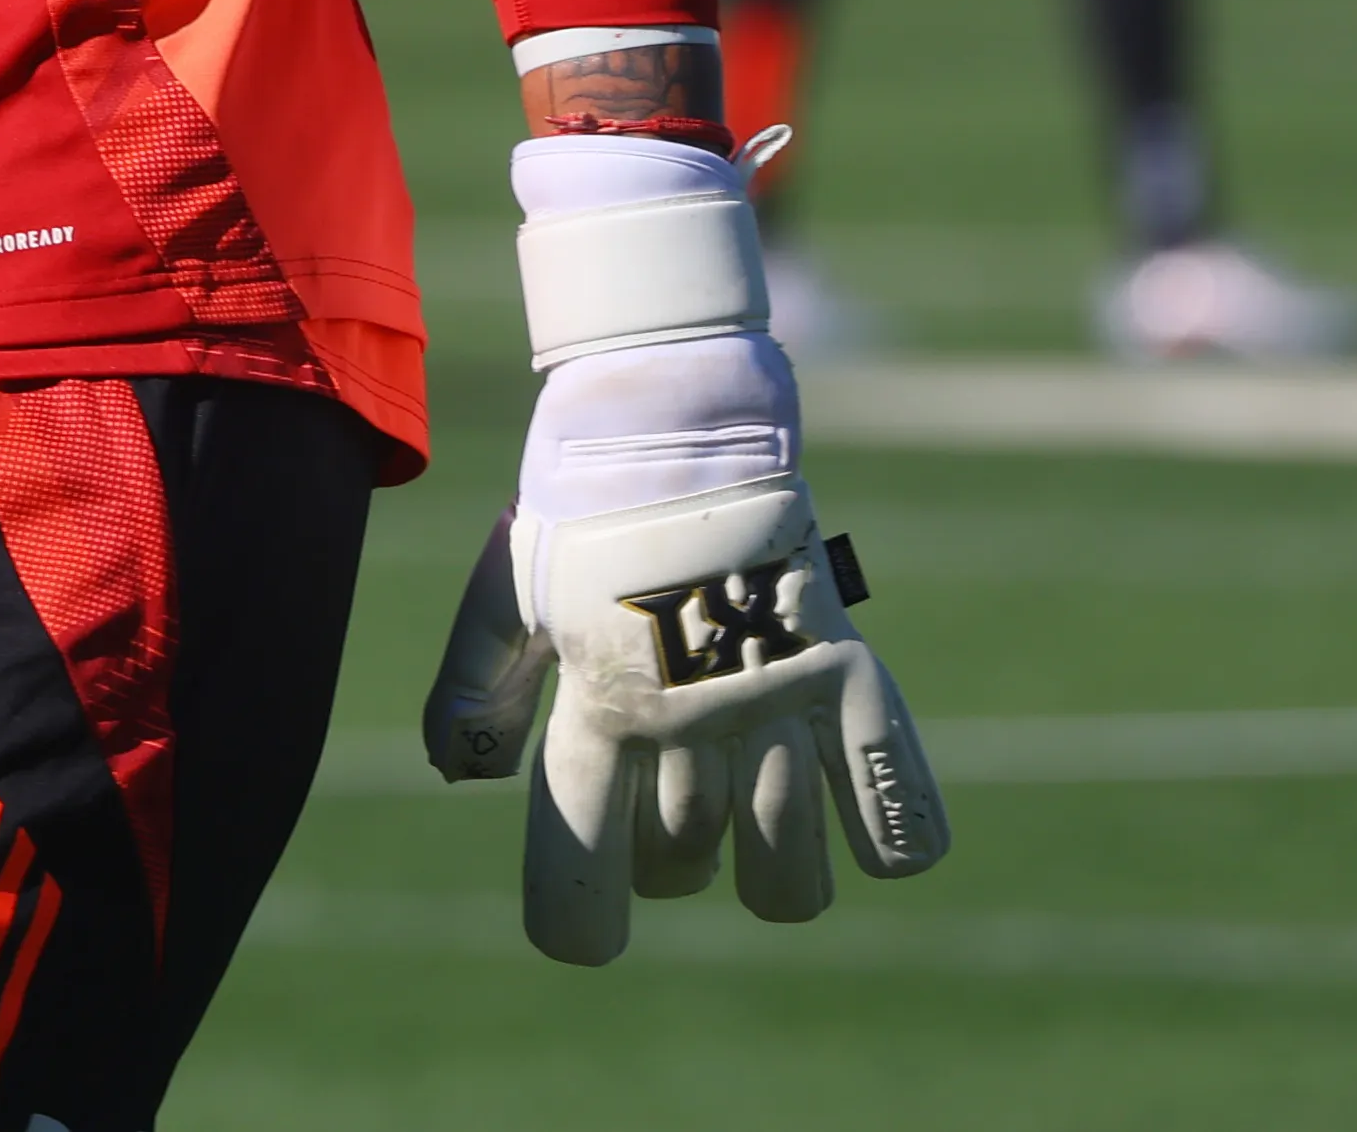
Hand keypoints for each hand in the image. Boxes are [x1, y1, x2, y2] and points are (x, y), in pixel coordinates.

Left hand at [423, 136, 947, 963]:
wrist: (674, 417)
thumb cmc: (579, 512)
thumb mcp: (505, 592)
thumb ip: (473, 688)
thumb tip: (461, 776)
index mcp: (597, 698)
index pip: (581, 855)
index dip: (575, 921)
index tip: (580, 939)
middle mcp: (686, 713)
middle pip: (684, 865)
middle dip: (670, 863)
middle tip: (669, 808)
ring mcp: (773, 696)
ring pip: (785, 869)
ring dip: (771, 876)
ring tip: (758, 830)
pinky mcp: (846, 668)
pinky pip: (894, 792)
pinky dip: (894, 835)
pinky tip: (867, 836)